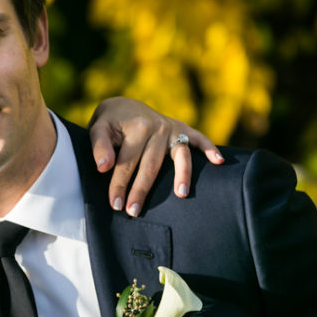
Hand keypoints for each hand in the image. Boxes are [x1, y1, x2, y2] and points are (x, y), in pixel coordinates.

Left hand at [88, 97, 223, 215]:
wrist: (124, 105)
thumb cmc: (109, 122)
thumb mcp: (98, 128)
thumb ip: (99, 146)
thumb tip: (103, 168)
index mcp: (136, 127)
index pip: (127, 162)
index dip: (119, 184)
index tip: (115, 204)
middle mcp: (157, 126)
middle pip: (150, 164)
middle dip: (141, 190)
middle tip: (134, 211)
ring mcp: (172, 128)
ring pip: (179, 155)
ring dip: (182, 175)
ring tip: (181, 195)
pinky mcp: (182, 129)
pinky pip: (199, 138)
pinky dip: (210, 148)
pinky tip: (219, 162)